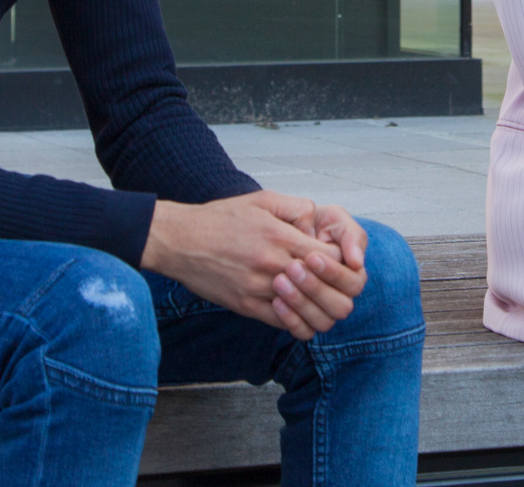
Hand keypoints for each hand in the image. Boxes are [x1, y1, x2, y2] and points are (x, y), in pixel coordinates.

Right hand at [141, 191, 361, 339]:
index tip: (339, 262)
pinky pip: (283, 323)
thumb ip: (297, 208)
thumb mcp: (263, 200)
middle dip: (338, 287)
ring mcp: (259, 288)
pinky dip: (297, 320)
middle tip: (337, 285)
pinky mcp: (246, 306)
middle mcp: (273, 264)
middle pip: (325, 287)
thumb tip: (319, 221)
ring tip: (320, 299)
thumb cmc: (221, 218)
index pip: (332, 258)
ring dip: (319, 307)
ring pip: (307, 310)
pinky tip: (298, 310)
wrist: (181, 240)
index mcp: (281, 237)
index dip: (342, 263)